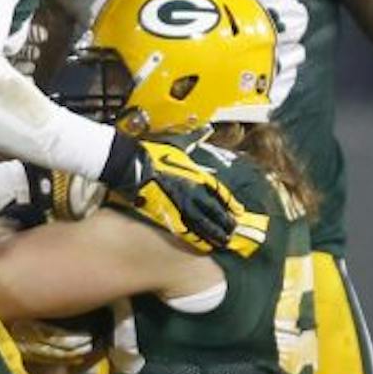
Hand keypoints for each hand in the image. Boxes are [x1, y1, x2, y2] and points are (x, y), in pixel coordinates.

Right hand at [105, 135, 266, 256]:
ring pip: (205, 225)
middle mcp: (194, 193)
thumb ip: (193, 139)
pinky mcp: (169, 217)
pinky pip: (188, 232)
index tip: (239, 211)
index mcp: (197, 176)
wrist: (133, 166)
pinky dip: (199, 240)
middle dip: (226, 222)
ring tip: (224, 241)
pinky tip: (206, 245)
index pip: (220, 193)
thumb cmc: (153, 154)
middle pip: (216, 212)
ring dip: (216, 234)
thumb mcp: (177, 143)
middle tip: (234, 231)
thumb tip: (205, 128)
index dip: (231, 204)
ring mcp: (182, 206)